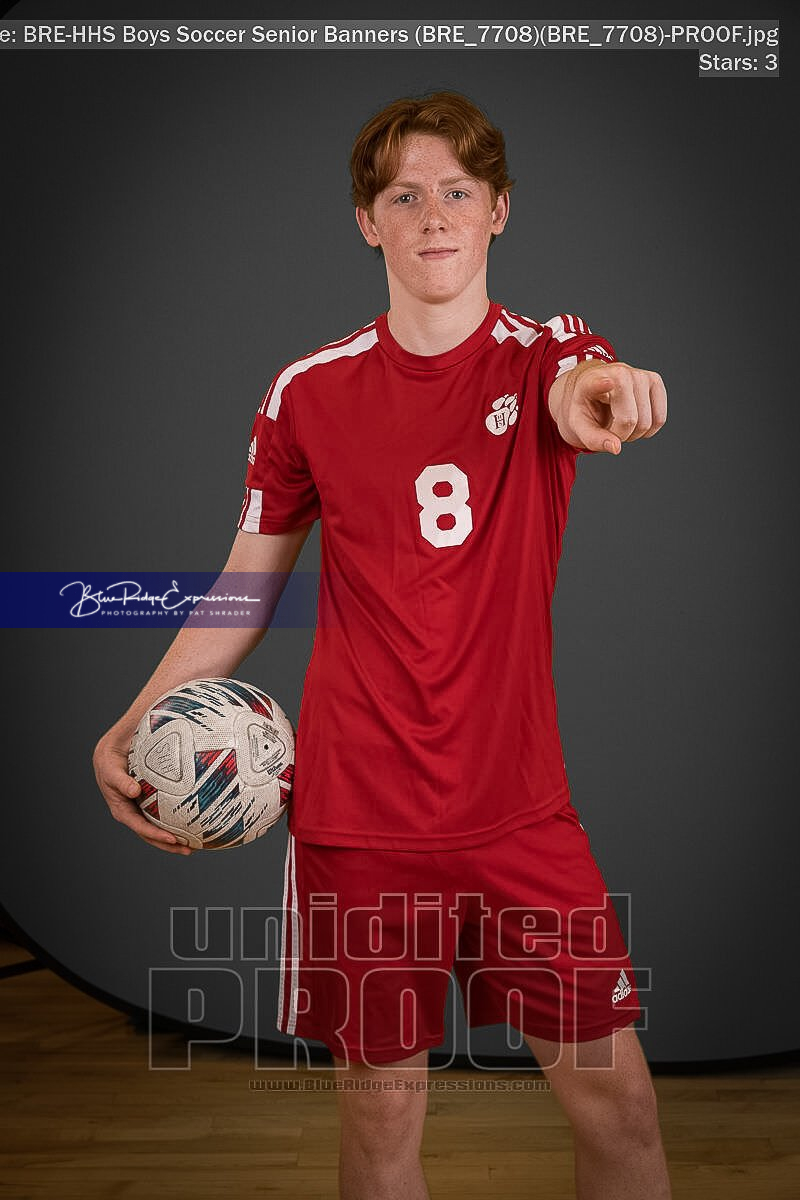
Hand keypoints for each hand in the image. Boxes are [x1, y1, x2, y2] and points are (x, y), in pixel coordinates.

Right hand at [93, 732, 194, 855]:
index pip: (141, 827)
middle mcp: (135, 812)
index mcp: (123, 810)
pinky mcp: (153, 798)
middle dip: (171, 844)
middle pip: (154, 833)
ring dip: (178, 834)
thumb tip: (134, 791)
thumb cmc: (109, 760)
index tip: (173, 839)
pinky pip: (168, 808)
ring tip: (198, 841)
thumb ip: (120, 781)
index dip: (156, 836)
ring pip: (162, 824)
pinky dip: (180, 815)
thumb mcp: (110, 769)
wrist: (114, 747)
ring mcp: (144, 807)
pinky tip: (196, 815)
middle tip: (191, 849)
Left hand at [549, 360, 666, 454]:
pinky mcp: (655, 380)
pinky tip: (635, 420)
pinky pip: (660, 419)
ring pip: (647, 423)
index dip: (602, 384)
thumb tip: (616, 447)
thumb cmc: (587, 406)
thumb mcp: (579, 426)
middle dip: (621, 435)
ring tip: (620, 422)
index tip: (607, 383)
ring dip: (634, 433)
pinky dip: (648, 429)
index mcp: (591, 381)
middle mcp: (619, 373)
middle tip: (609, 428)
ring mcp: (640, 375)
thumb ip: (593, 439)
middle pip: (630, 420)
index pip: (598, 382)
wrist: (596, 389)